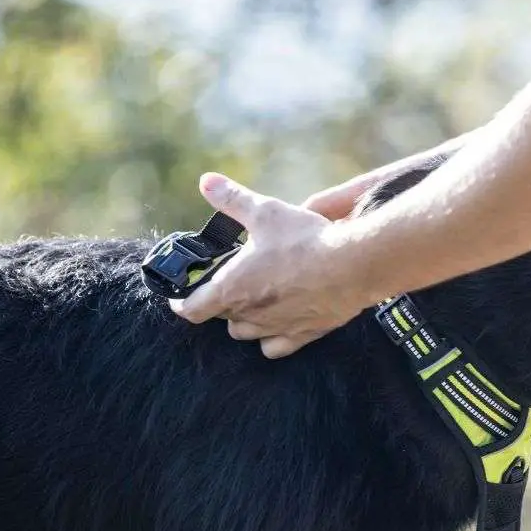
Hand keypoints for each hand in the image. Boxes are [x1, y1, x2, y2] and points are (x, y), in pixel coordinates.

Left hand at [169, 173, 369, 357]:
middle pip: (220, 319)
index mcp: (231, 288)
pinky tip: (276, 324)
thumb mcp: (265, 212)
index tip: (180, 297)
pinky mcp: (301, 335)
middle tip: (228, 283)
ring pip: (246, 334)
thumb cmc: (303, 241)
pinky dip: (270, 339)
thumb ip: (232, 199)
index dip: (181, 303)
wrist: (351, 267)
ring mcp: (275, 329)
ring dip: (243, 321)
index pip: (192, 309)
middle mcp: (249, 316)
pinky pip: (274, 348)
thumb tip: (206, 181)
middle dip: (219, 303)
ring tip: (252, 302)